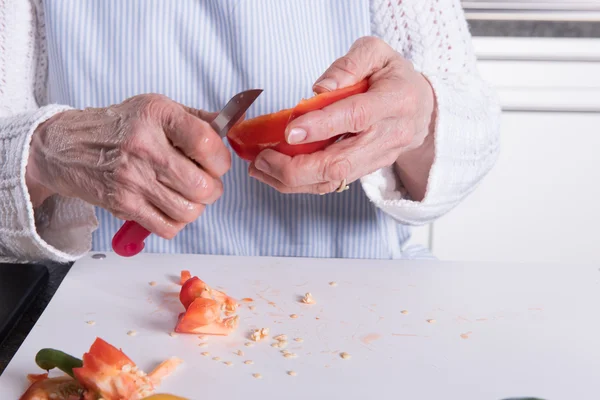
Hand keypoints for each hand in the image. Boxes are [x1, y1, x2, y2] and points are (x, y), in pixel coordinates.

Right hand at [26, 94, 229, 238]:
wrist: (67, 147)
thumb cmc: (118, 127)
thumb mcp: (156, 108)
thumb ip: (196, 118)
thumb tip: (230, 127)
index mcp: (158, 116)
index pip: (205, 142)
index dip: (221, 159)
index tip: (217, 162)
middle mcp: (144, 147)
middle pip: (202, 185)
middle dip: (212, 189)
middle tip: (205, 182)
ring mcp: (133, 178)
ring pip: (189, 211)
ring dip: (196, 208)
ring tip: (187, 195)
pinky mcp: (123, 204)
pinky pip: (167, 227)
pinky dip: (176, 223)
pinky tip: (170, 208)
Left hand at [249, 36, 435, 199]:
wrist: (421, 110)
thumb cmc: (394, 78)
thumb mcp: (378, 53)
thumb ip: (349, 64)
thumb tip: (319, 90)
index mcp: (394, 102)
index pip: (356, 117)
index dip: (323, 126)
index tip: (291, 129)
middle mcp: (387, 137)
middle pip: (340, 163)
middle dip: (296, 167)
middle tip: (264, 156)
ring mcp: (376, 159)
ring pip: (333, 181)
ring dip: (292, 180)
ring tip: (260, 168)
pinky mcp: (364, 171)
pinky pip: (331, 184)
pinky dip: (299, 182)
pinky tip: (275, 172)